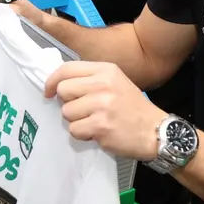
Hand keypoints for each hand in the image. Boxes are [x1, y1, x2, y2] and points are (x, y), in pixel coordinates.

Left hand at [44, 61, 163, 159]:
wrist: (155, 131)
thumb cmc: (132, 108)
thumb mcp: (114, 83)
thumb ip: (89, 80)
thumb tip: (57, 85)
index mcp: (106, 70)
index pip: (67, 69)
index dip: (52, 81)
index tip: (48, 92)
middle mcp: (103, 84)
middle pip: (63, 90)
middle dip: (68, 103)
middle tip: (84, 111)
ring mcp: (102, 105)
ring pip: (66, 112)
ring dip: (76, 121)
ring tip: (95, 122)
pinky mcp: (100, 126)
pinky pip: (74, 130)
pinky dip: (83, 135)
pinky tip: (98, 132)